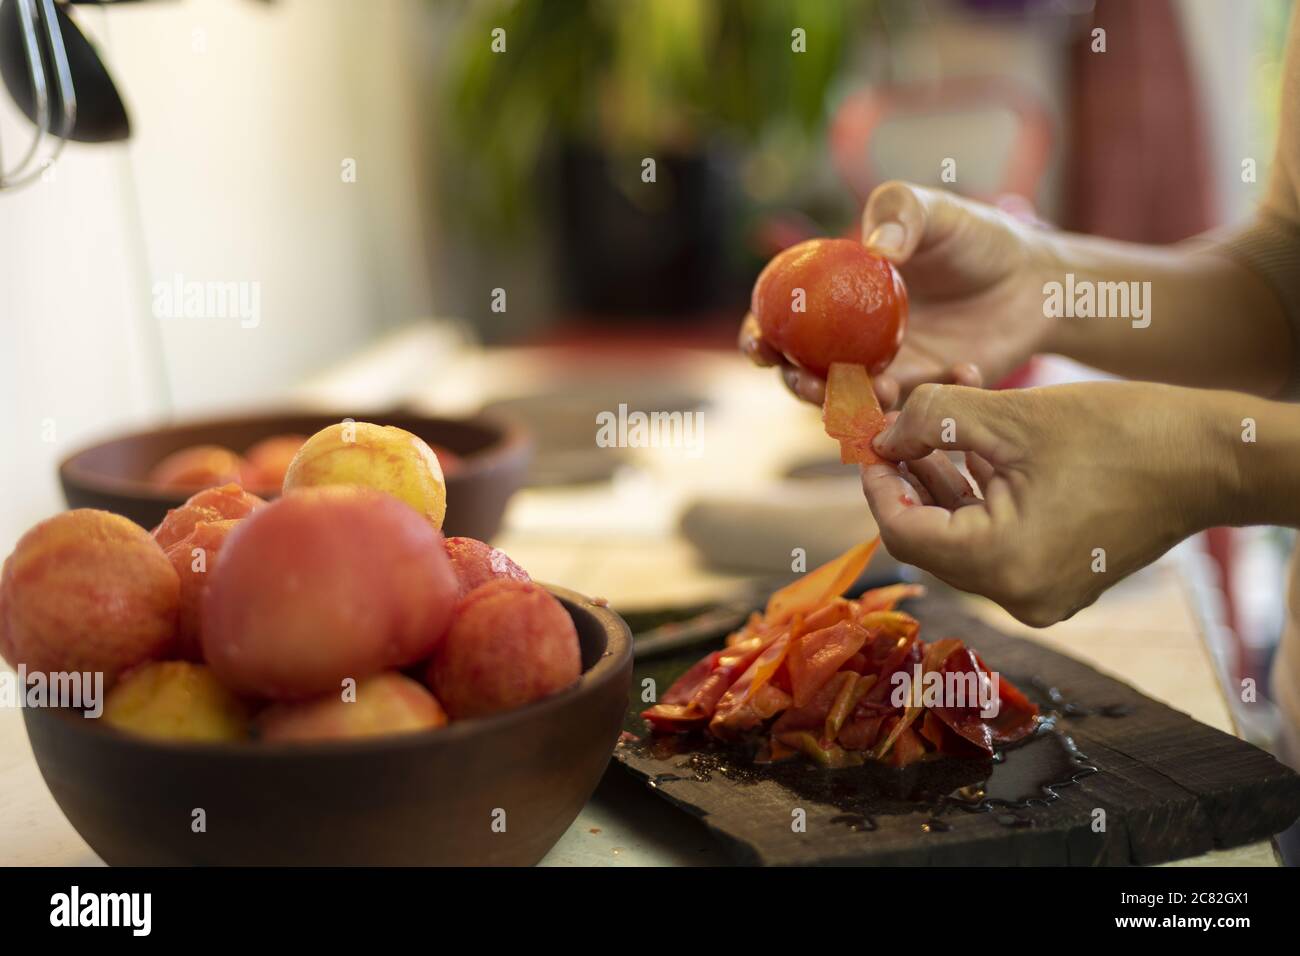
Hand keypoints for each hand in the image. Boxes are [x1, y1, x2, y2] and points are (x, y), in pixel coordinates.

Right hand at [740, 181, 1053, 408]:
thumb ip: (901, 212)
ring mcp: (883, 368)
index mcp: (836, 292)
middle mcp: (850, 337)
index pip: (782, 316)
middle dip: (792, 380)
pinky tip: (925, 383)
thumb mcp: (937, 210)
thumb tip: (876, 249)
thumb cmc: (977, 238)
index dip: (761, 333)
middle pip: (803, 367)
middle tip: (802, 379)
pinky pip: (900, 409)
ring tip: (860, 392)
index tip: (759, 344)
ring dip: (838, 404)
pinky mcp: (919, 393)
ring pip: (844, 399)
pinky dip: (901, 406)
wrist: (1033, 282)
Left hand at [859, 381, 1230, 626]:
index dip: (875, 483)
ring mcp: (1042, 594)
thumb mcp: (1009, 416)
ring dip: (944, 480)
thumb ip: (930, 421)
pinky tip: (976, 446)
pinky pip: (998, 541)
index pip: (902, 532)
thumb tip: (881, 438)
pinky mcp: (1061, 578)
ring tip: (936, 422)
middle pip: (930, 537)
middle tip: (896, 427)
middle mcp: (1017, 596)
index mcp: (1000, 565)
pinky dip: (980, 496)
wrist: (1214, 458)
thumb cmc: (1119, 433)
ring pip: (963, 536)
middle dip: (910, 477)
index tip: (868, 441)